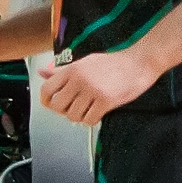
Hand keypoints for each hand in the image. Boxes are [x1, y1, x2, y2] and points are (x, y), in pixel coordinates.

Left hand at [38, 50, 152, 124]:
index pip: (47, 89)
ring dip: (79, 117)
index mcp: (72, 69)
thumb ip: (62, 71)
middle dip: (64, 111)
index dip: (46, 101)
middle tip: (73, 108)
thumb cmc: (113, 63)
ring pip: (73, 116)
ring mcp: (92, 90)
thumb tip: (42, 72)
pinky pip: (89, 120)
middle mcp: (79, 79)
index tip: (51, 104)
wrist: (138, 63)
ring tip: (87, 110)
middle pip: (58, 106)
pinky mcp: (106, 101)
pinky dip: (91, 120)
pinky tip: (97, 113)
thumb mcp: (84, 62)